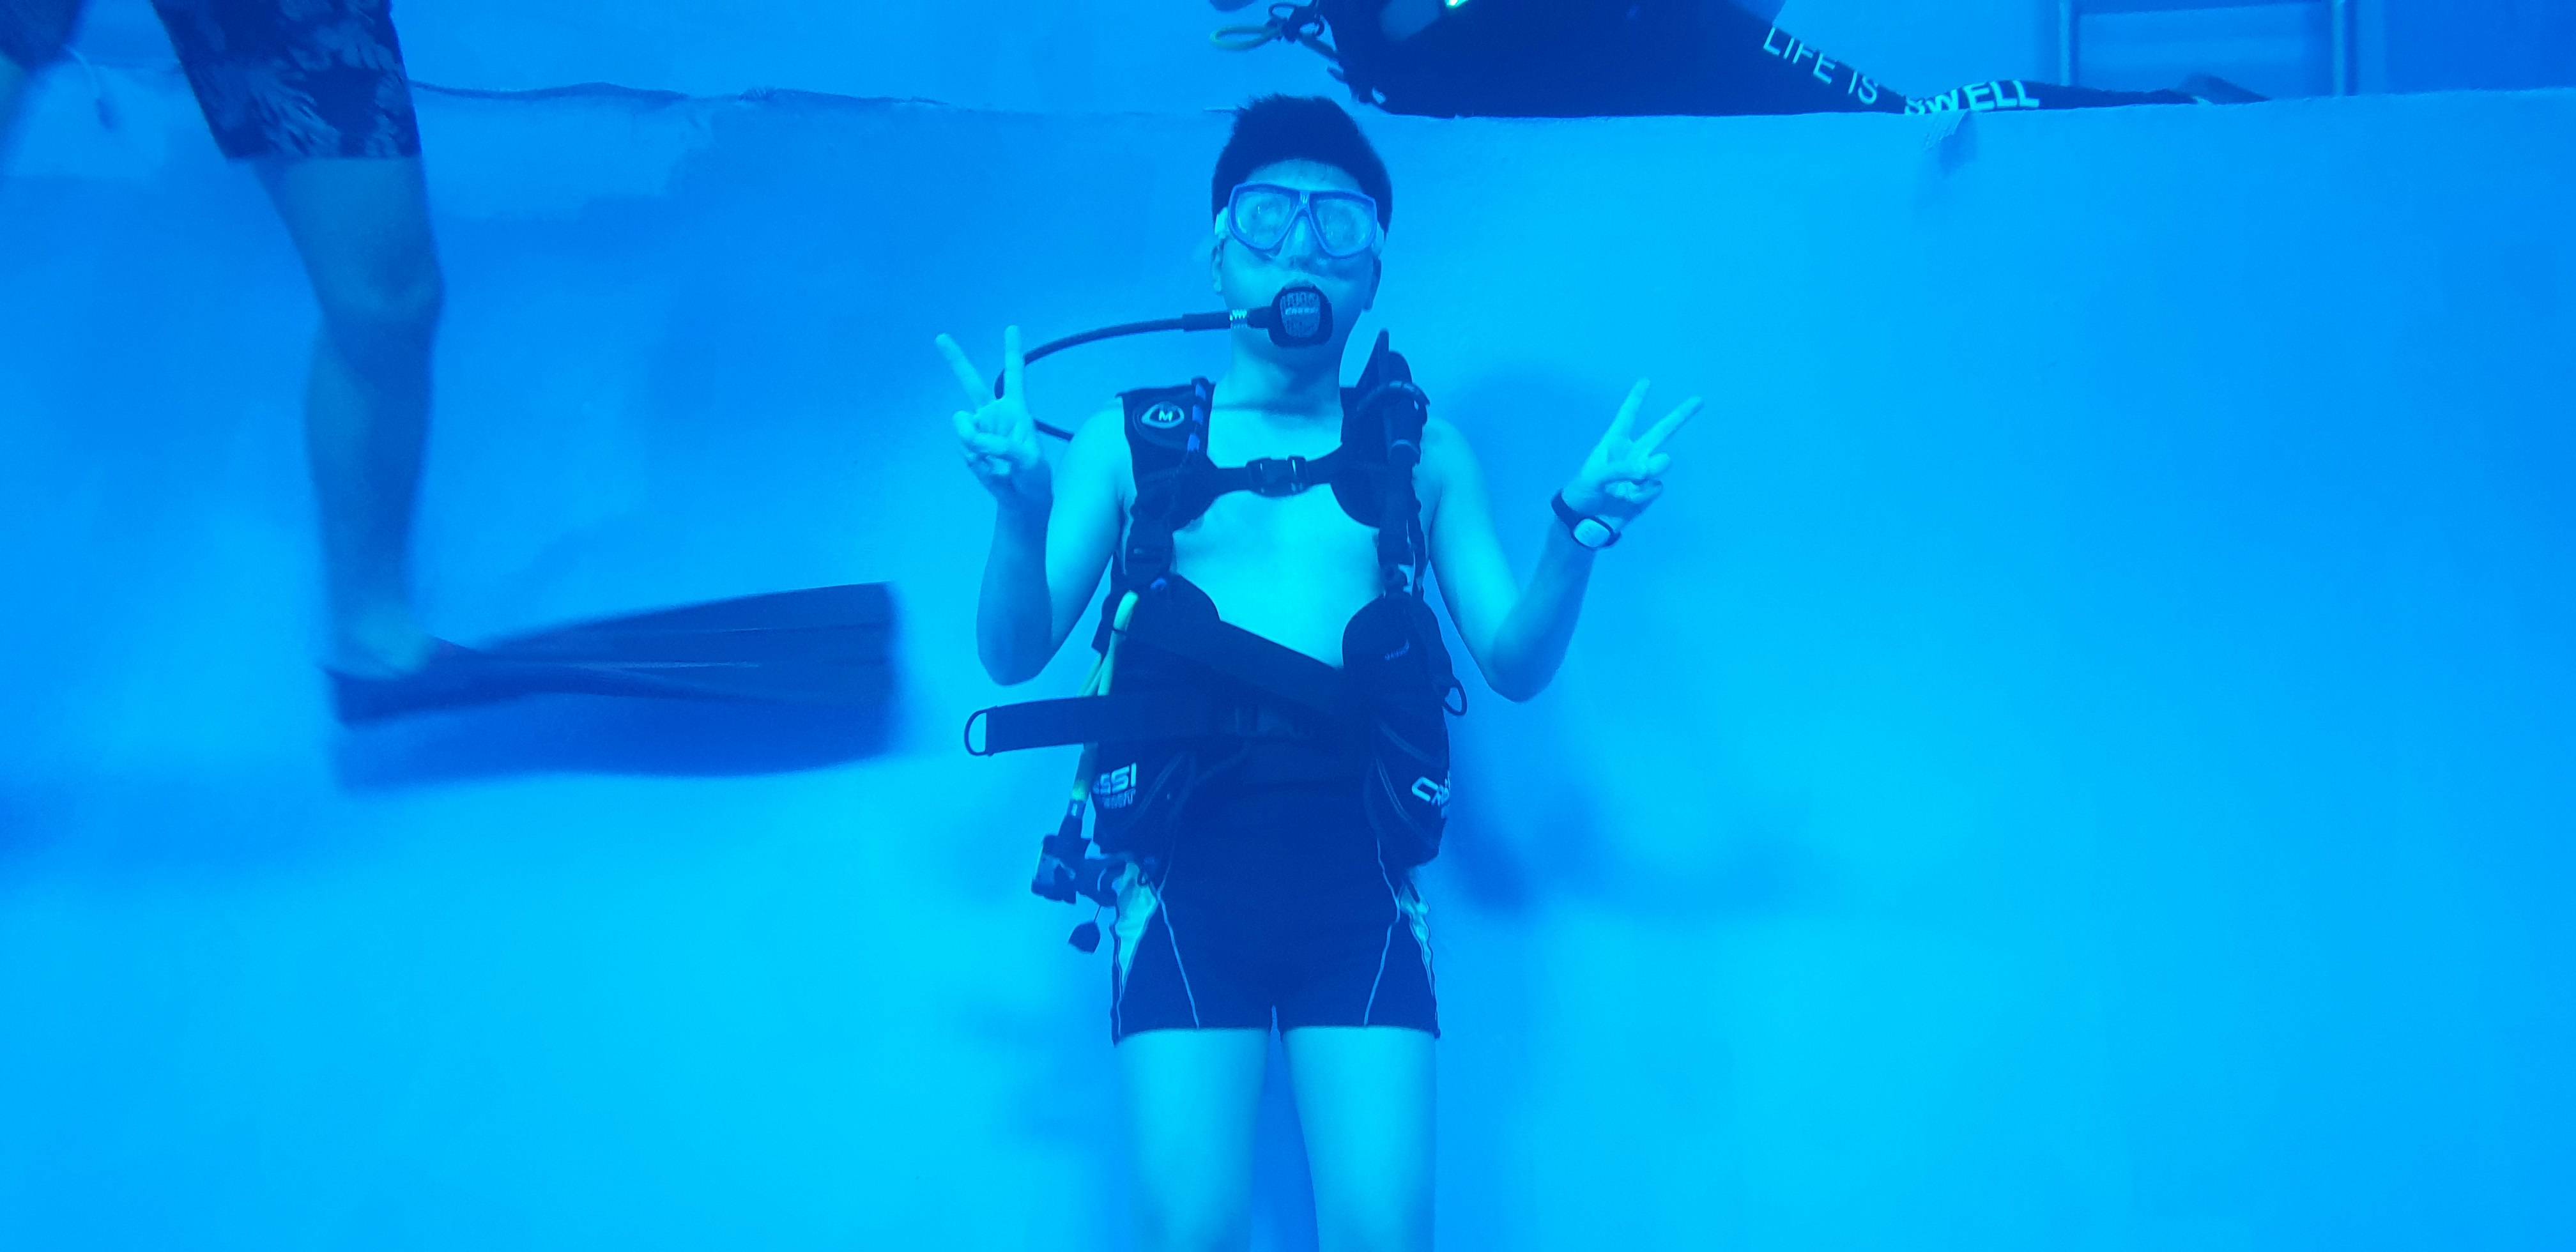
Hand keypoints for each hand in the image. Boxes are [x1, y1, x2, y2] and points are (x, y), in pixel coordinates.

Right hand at [936, 325, 1049, 508]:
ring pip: (962, 425)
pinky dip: (974, 458)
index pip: (1014, 376)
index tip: (1011, 328)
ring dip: (973, 441)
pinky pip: (963, 447)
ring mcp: (978, 429)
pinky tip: (988, 468)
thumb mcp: (1029, 461)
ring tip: (994, 461)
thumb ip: (1004, 446)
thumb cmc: (1033, 476)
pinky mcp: (969, 446)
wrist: (1021, 499)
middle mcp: (994, 414)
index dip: (1012, 352)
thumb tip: (976, 441)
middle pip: (972, 382)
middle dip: (955, 359)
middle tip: (940, 337)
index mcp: (1016, 410)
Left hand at [1562, 379, 1700, 528]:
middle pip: (1661, 431)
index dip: (1636, 399)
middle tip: (1699, 399)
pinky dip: (1643, 493)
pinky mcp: (1647, 491)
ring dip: (1653, 468)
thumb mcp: (1595, 477)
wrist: (1586, 522)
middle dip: (1680, 415)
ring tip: (1635, 479)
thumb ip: (1622, 469)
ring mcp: (1642, 473)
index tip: (1646, 381)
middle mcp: (1632, 454)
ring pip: (1661, 462)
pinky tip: (1629, 499)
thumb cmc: (1583, 492)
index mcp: (1613, 443)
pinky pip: (1656, 486)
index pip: (1627, 417)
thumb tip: (1649, 470)